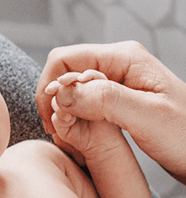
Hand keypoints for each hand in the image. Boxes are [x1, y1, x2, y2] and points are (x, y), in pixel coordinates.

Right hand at [36, 41, 185, 180]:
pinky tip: (81, 140)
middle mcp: (118, 63)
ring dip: (63, 112)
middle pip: (63, 72)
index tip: (54, 122)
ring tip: (71, 140)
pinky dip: (75, 120)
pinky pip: (83, 102)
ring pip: (70, 89)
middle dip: (53, 102)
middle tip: (61, 135)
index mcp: (124, 57)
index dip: (50, 89)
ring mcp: (118, 81)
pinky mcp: (117, 100)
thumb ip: (105, 100)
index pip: (64, 60)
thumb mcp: (148, 119)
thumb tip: (60, 91)